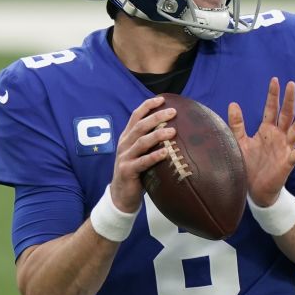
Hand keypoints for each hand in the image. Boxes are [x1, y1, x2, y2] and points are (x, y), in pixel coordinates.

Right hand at [110, 96, 176, 212]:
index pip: (136, 116)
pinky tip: (165, 153)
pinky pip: (142, 162)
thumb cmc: (136, 172)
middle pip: (140, 126)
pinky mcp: (127, 171)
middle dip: (157, 117)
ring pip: (141, 142)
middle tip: (173, 112)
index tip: (162, 99)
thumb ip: (149, 141)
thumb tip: (172, 128)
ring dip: (158, 135)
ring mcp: (125, 157)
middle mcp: (124, 144)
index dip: (147, 106)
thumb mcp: (140, 153)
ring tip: (173, 131)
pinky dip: (154, 156)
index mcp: (127, 137)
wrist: (121, 195)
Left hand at [228, 78, 294, 206]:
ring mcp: (285, 148)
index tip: (275, 80)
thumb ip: (237, 124)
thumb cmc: (249, 164)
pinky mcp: (288, 162)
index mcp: (267, 130)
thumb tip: (233, 103)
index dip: (273, 95)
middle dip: (288, 100)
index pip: (271, 109)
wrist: (254, 189)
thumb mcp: (240, 141)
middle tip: (291, 84)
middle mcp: (278, 136)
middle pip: (286, 115)